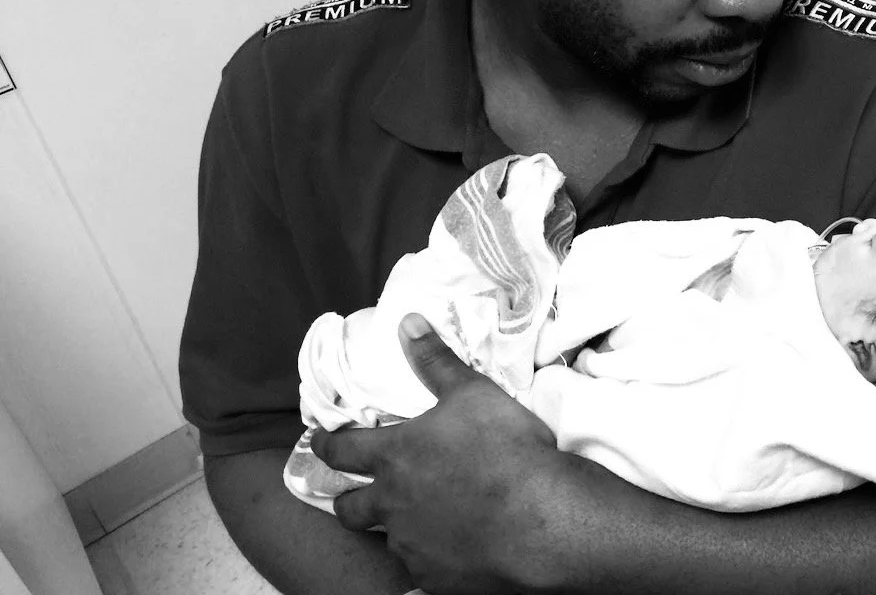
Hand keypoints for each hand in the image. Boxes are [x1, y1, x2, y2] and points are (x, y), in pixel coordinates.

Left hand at [311, 314, 568, 593]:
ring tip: (421, 520)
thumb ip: (435, 360)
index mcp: (394, 457)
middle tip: (356, 495)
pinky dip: (433, 558)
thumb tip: (407, 322)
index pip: (341, 451)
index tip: (320, 440)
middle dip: (348, 501)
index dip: (326, 443)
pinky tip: (454, 549)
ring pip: (389, 539)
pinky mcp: (436, 578)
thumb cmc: (504, 448)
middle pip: (350, 509)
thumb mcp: (472, 393)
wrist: (540, 517)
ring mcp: (412, 546)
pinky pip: (424, 569)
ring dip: (398, 528)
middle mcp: (393, 505)